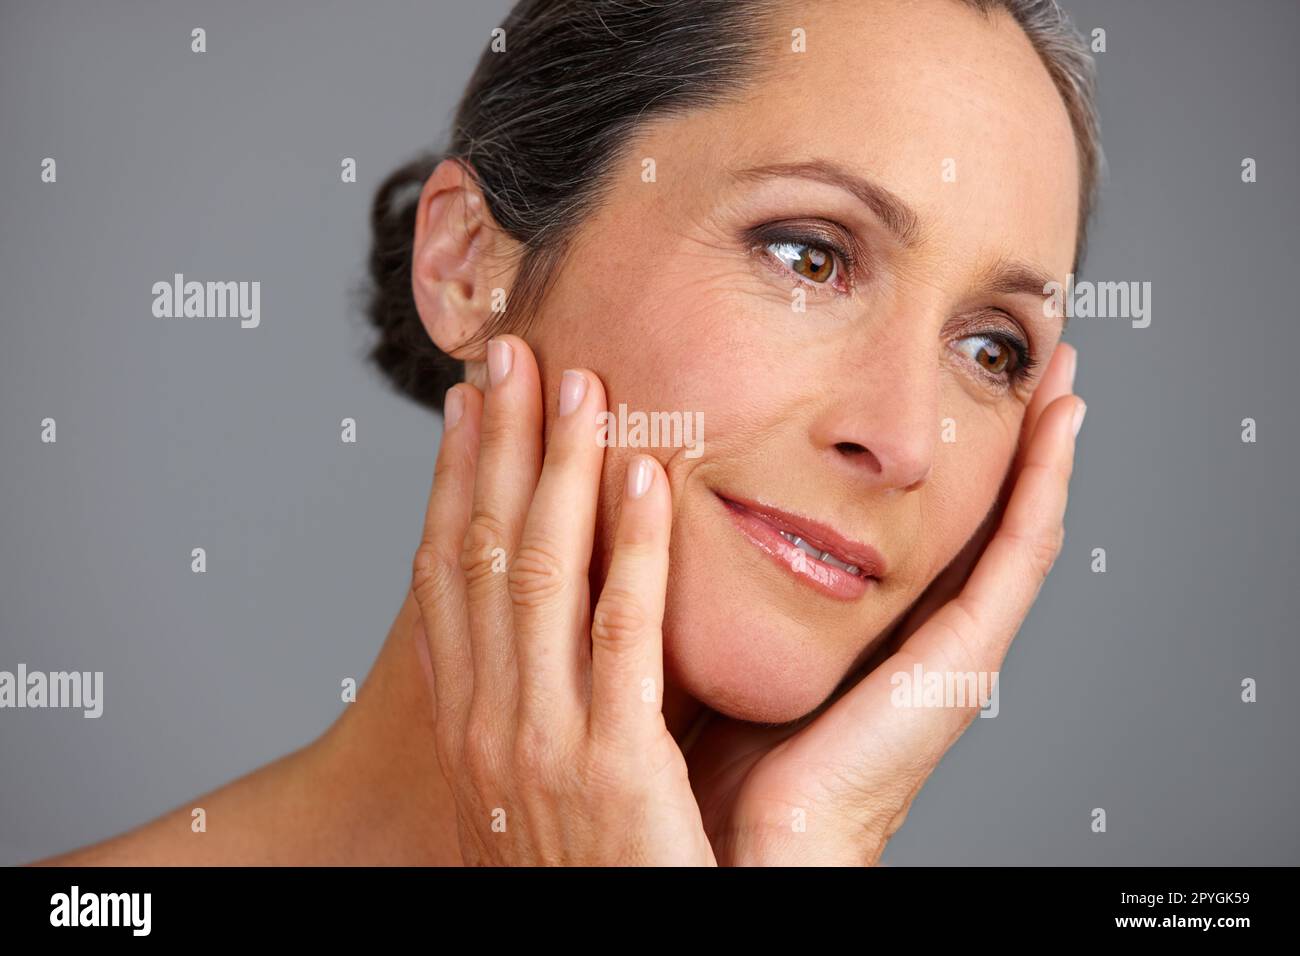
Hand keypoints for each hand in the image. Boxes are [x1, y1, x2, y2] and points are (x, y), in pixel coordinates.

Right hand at [410, 335, 715, 865]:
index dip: (452, 481)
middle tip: (510, 353)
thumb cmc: (576, 876)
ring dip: (557, 468)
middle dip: (497, 445)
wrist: (610, 951)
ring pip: (541, 573)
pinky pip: (622, 634)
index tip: (467, 407)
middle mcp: (489, 720)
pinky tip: (643, 478)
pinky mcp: (615, 765)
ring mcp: (544, 741)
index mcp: (468, 721)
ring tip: (579, 383)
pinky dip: (629, 548)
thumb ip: (527, 704)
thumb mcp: (523, 783)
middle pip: (483, 551)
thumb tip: (538, 637)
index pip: (447, 574)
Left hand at [686, 343, 1084, 865]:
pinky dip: (1046, 487)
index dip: (943, 451)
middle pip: (978, 516)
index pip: (921, 520)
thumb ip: (710, 571)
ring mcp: (954, 643)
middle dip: (1003, 438)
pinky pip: (1019, 559)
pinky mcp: (965, 660)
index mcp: (873, 625)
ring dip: (1041, 446)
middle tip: (1026, 357)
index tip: (948, 380)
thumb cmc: (723, 753)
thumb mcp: (719, 630)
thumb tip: (652, 486)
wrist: (752, 841)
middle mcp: (923, 629)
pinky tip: (1064, 424)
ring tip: (1061, 370)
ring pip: (1013, 523)